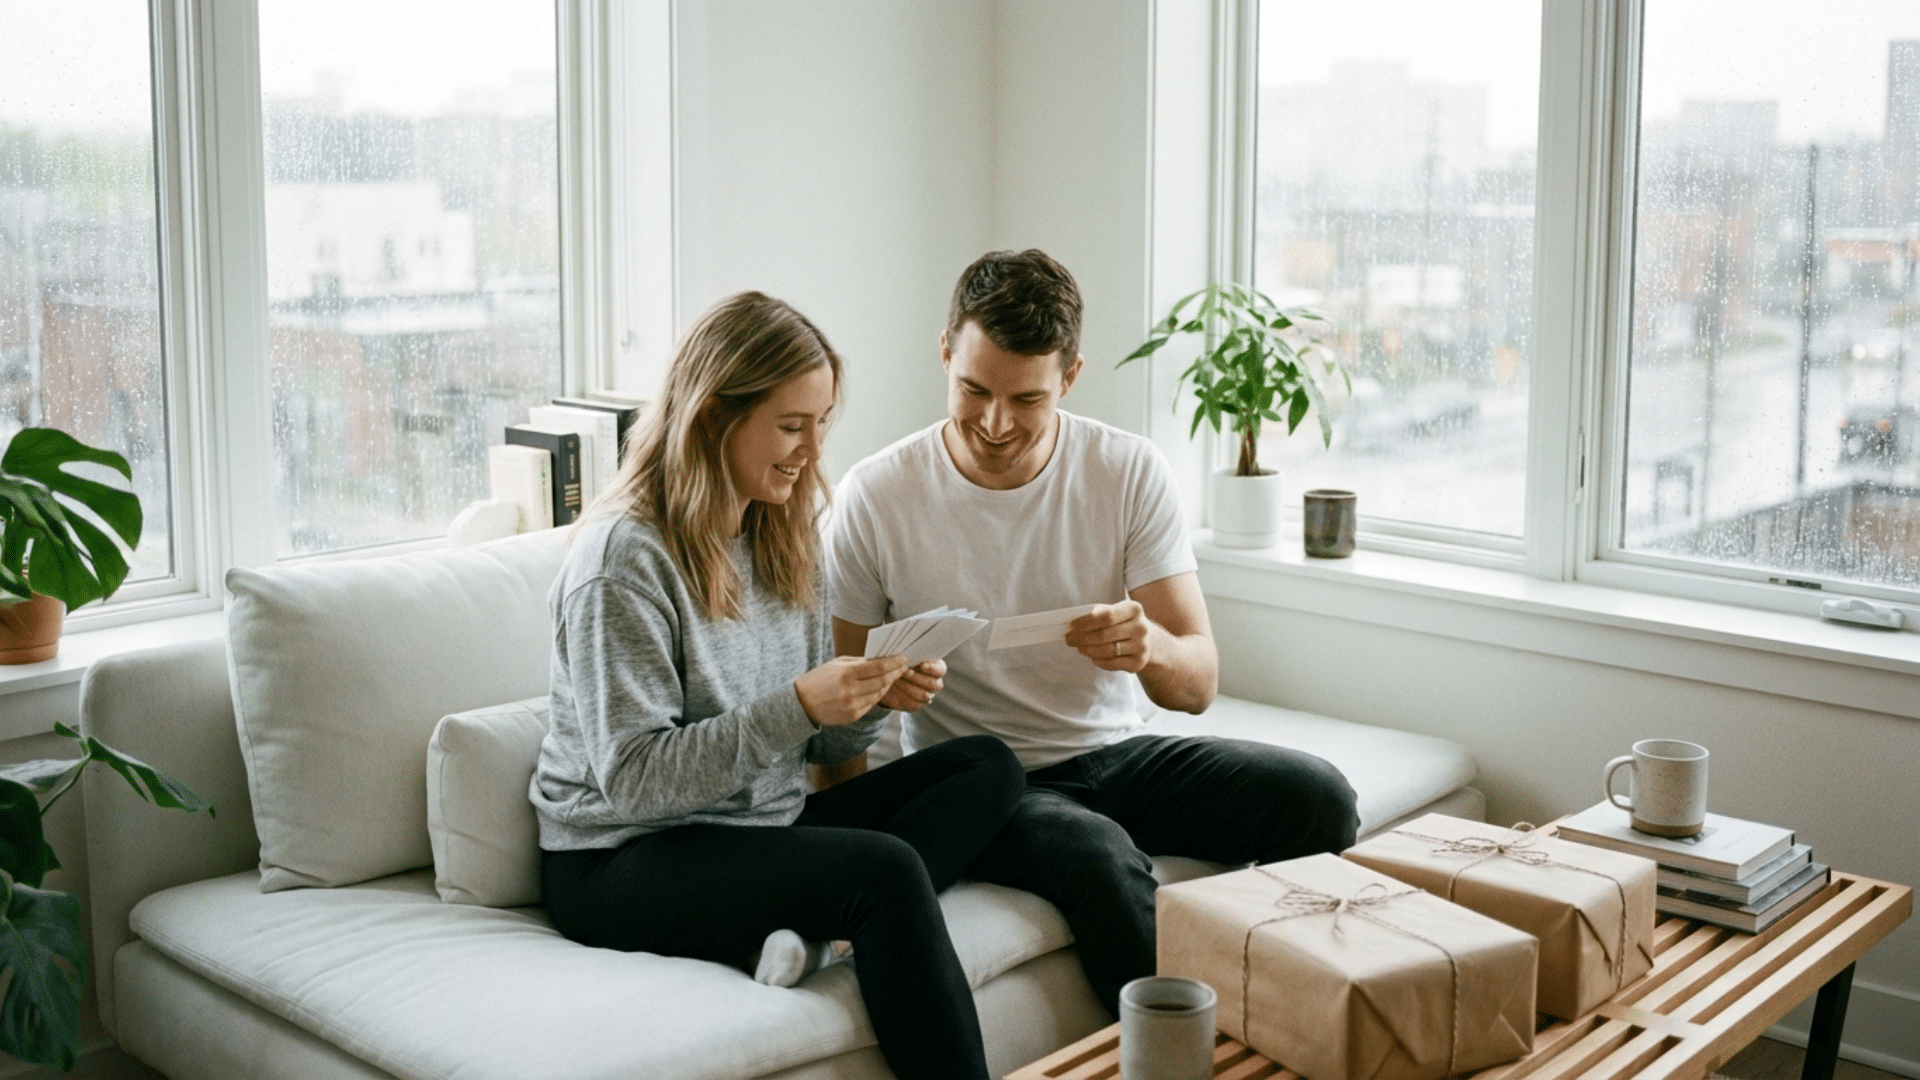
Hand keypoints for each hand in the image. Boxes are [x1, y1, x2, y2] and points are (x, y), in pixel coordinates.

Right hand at [795, 655, 909, 726]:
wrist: (802, 704)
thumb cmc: (819, 679)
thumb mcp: (837, 664)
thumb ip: (860, 662)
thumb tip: (881, 659)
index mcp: (847, 673)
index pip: (878, 667)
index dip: (894, 662)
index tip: (903, 658)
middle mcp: (851, 690)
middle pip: (883, 681)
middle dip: (896, 673)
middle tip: (904, 667)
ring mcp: (853, 705)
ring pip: (880, 694)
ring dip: (888, 684)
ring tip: (893, 676)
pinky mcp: (853, 716)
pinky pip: (871, 704)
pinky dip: (877, 695)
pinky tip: (880, 688)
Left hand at [879, 659, 944, 712]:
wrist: (885, 676)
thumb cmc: (897, 661)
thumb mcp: (903, 655)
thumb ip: (910, 655)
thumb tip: (909, 654)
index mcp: (935, 667)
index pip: (941, 670)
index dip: (933, 668)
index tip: (921, 665)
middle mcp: (934, 682)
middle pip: (935, 684)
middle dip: (918, 677)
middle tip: (905, 671)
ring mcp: (927, 694)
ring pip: (925, 694)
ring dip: (909, 686)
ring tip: (896, 679)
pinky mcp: (917, 704)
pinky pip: (914, 703)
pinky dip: (903, 695)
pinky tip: (895, 687)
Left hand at [1065, 602, 1152, 672]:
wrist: (1149, 641)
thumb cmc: (1124, 623)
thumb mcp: (1116, 612)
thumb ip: (1098, 614)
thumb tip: (1074, 625)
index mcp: (1134, 609)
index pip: (1106, 616)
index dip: (1086, 622)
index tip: (1071, 626)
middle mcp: (1141, 628)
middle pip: (1104, 635)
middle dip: (1082, 638)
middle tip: (1069, 639)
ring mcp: (1141, 647)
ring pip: (1107, 651)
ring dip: (1088, 650)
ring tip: (1079, 647)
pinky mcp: (1138, 663)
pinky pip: (1111, 663)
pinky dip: (1098, 660)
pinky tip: (1091, 656)